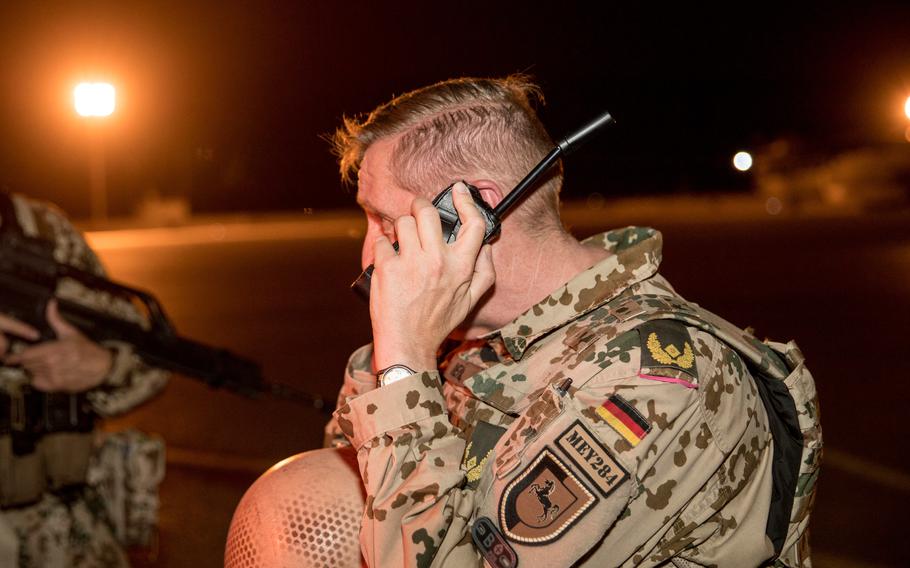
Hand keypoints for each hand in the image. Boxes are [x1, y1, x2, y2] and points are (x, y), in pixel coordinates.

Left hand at [5, 300, 112, 392]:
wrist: (103, 366)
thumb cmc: (88, 350)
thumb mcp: (71, 332)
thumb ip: (56, 319)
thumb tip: (51, 305)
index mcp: (56, 349)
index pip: (26, 355)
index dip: (16, 356)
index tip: (11, 357)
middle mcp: (54, 364)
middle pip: (27, 364)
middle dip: (28, 361)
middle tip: (36, 357)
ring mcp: (55, 376)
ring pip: (32, 373)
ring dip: (35, 369)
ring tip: (45, 364)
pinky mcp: (58, 386)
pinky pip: (38, 384)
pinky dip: (39, 379)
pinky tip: (47, 373)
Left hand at [369, 182, 494, 371]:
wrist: (407, 344)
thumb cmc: (437, 323)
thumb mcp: (471, 301)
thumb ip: (485, 272)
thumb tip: (488, 246)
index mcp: (461, 268)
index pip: (472, 225)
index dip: (466, 202)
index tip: (457, 191)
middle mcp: (437, 262)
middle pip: (428, 212)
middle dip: (420, 207)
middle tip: (417, 213)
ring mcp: (410, 263)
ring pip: (403, 223)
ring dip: (401, 229)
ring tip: (402, 244)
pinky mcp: (387, 268)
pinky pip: (382, 241)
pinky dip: (383, 248)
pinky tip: (388, 262)